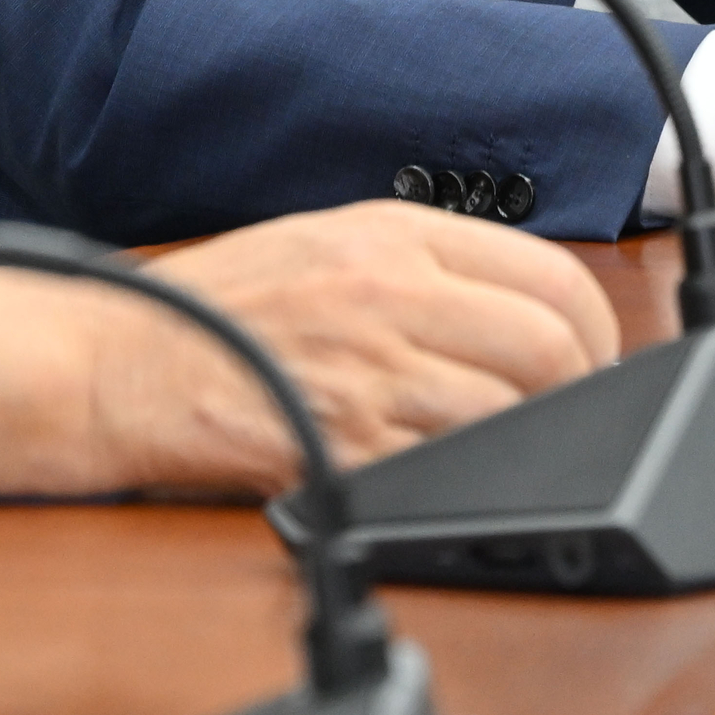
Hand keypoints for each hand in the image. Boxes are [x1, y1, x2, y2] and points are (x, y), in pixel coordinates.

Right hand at [0, 202, 619, 499]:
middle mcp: (393, 292)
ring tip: (504, 450)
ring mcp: (372, 370)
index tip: (591, 362)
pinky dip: (463, 479)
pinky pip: (448, 469)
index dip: (595, 331)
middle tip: (570, 418)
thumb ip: (425, 269)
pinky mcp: (345, 444)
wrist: (119, 360)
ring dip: (526, 441)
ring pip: (512, 412)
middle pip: (552, 345)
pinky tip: (441, 476)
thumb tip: (523, 313)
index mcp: (395, 234)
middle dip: (581, 392)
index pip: (552, 274)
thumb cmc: (215, 310)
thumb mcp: (327, 244)